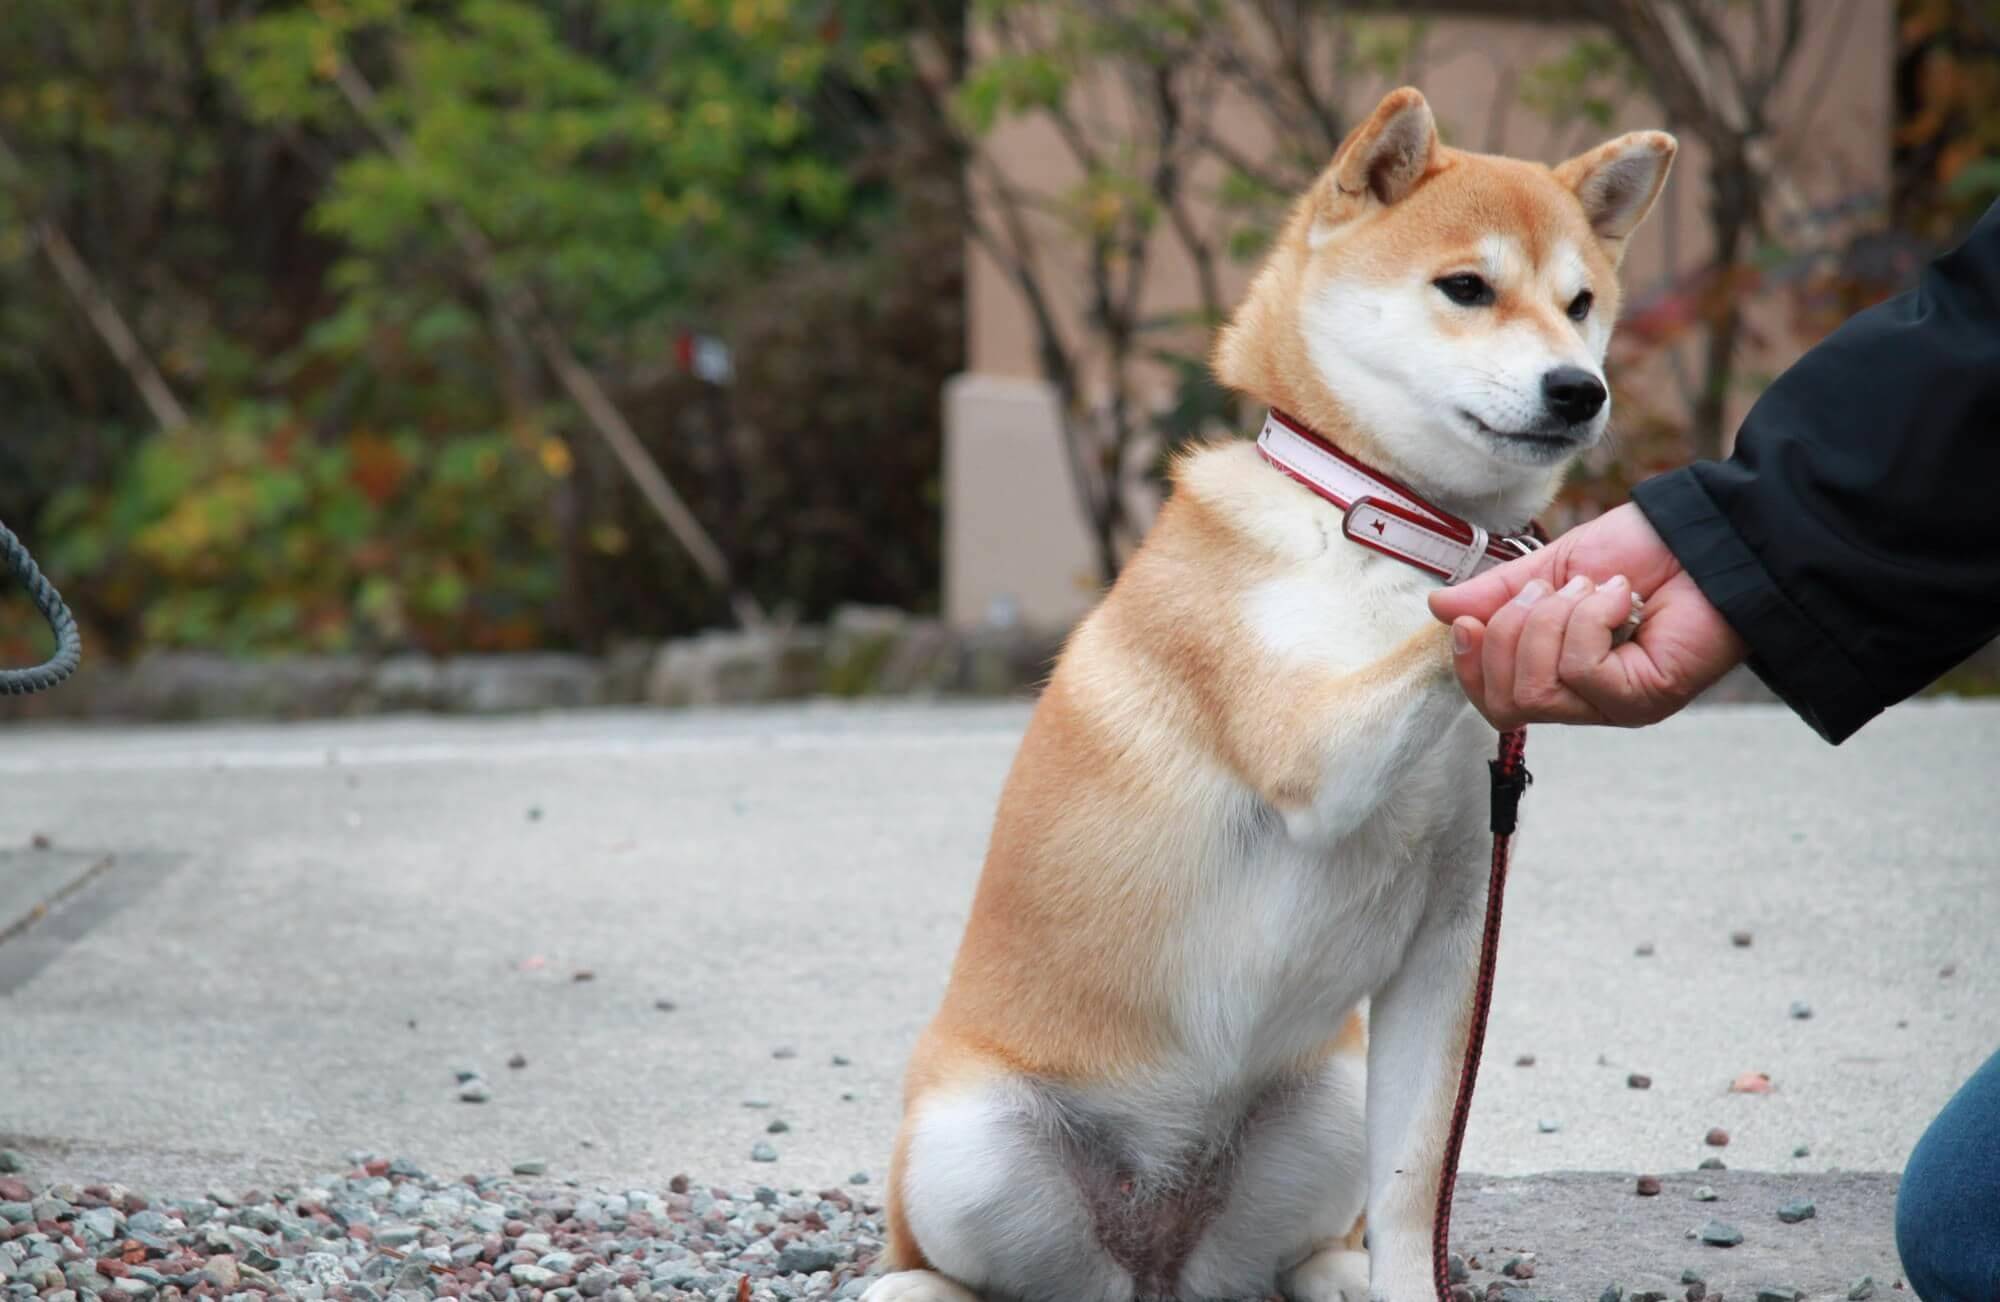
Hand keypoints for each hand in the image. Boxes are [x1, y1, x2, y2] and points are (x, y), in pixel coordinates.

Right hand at [1426, 503, 1747, 728]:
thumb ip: (1499, 594)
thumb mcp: (1554, 567)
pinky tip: (1617, 596)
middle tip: (1549, 590)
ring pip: (1537, 688)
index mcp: (1559, 673)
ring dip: (1552, 621)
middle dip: (1509, 635)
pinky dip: (1588, 620)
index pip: (1494, 701)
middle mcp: (1584, 700)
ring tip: (1591, 588)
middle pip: (1506, 703)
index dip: (1470, 664)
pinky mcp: (1641, 698)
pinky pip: (1580, 670)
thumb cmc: (1643, 550)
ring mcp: (1613, 705)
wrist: (1706, 534)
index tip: (1465, 619)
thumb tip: (1439, 609)